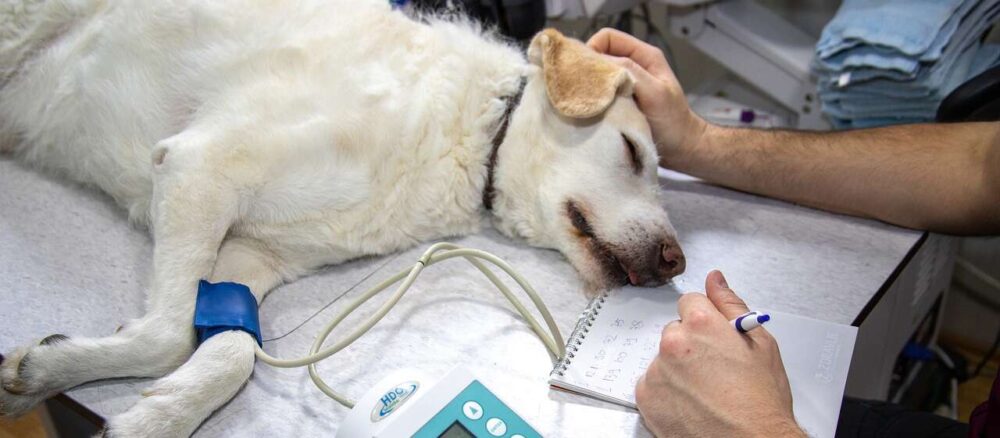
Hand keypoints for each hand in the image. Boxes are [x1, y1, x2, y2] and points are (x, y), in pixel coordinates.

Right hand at [587, 28, 707, 166]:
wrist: (682, 149)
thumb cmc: (673, 122)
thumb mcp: (655, 93)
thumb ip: (631, 73)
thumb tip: (599, 63)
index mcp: (644, 56)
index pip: (607, 37)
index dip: (592, 49)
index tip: (585, 72)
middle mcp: (633, 66)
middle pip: (599, 55)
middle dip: (588, 69)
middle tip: (582, 89)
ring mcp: (626, 84)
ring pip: (598, 75)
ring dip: (591, 87)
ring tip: (588, 101)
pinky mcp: (620, 101)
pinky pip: (600, 93)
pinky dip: (594, 100)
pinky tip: (593, 110)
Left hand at [635, 270, 804, 436]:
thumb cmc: (761, 403)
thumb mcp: (761, 344)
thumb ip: (731, 305)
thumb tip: (715, 279)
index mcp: (701, 324)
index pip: (690, 302)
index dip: (706, 321)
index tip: (714, 338)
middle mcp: (674, 343)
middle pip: (676, 332)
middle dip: (692, 346)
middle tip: (716, 370)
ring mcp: (657, 371)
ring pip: (664, 359)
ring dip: (678, 370)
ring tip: (705, 392)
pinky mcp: (646, 397)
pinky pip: (652, 384)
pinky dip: (667, 392)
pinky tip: (690, 404)